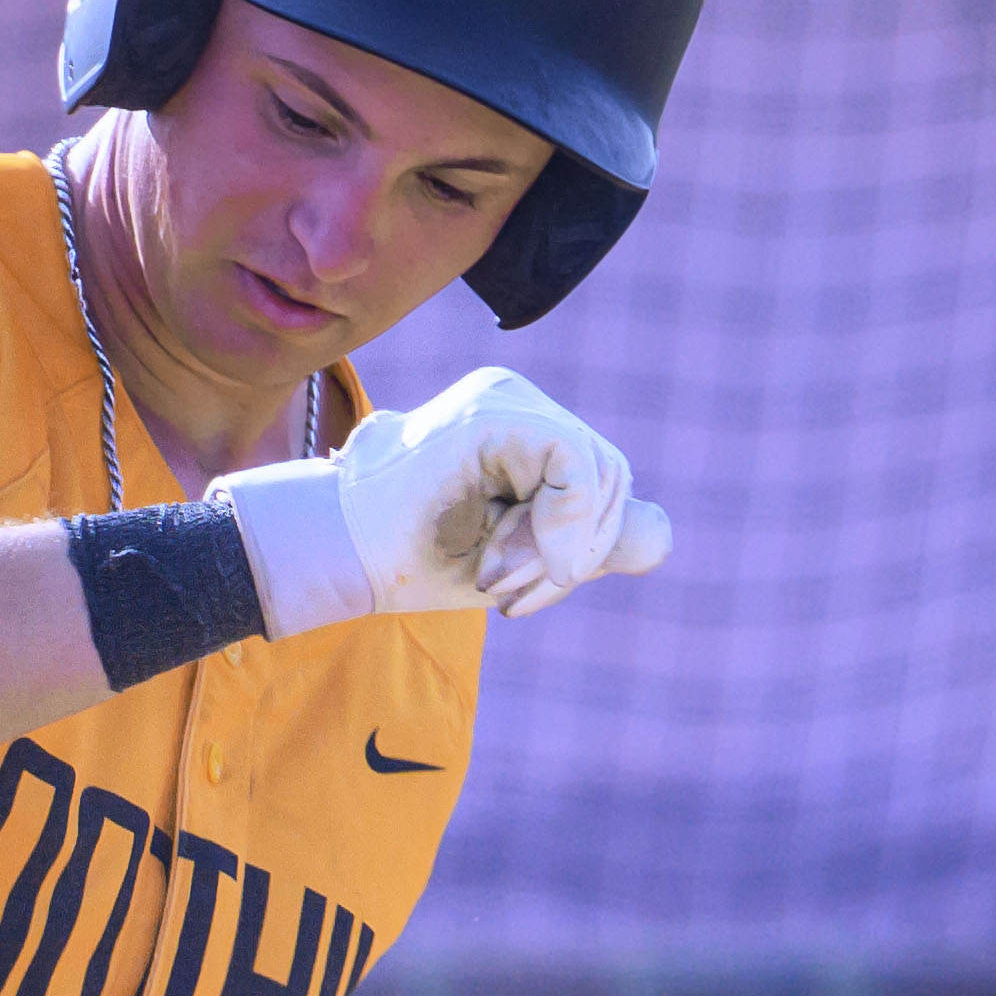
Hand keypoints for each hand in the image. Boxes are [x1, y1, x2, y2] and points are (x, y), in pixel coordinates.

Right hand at [214, 364, 672, 627]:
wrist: (335, 557)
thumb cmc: (410, 559)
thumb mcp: (519, 559)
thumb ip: (584, 543)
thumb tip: (660, 531)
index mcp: (522, 425)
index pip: (600, 481)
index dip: (581, 549)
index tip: (514, 597)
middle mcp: (516, 398)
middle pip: (609, 477)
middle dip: (572, 552)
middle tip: (502, 593)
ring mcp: (504, 399)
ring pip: (599, 474)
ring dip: (555, 549)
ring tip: (491, 578)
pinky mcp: (494, 415)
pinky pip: (576, 464)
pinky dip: (557, 524)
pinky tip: (504, 560)